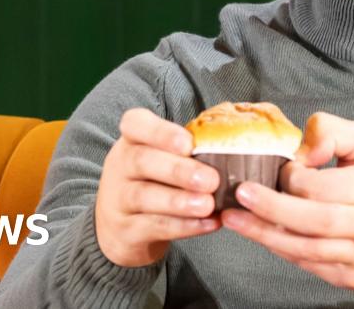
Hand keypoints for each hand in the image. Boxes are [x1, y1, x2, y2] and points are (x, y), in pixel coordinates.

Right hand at [94, 108, 221, 266]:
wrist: (123, 227)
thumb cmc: (155, 181)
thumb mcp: (162, 158)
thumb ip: (189, 151)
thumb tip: (235, 147)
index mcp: (132, 140)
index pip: (134, 124)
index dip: (160, 132)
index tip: (188, 143)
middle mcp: (120, 166)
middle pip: (142, 161)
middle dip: (178, 170)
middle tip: (210, 180)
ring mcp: (117, 199)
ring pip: (144, 196)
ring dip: (179, 201)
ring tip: (208, 204)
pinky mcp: (124, 230)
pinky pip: (152, 226)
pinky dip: (183, 226)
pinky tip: (208, 223)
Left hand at [221, 112, 353, 290]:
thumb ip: (334, 132)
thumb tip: (303, 150)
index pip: (326, 187)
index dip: (296, 178)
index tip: (283, 169)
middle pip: (314, 220)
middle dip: (272, 208)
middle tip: (241, 195)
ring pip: (307, 248)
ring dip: (266, 235)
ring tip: (235, 219)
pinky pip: (311, 265)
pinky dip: (283, 250)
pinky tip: (261, 235)